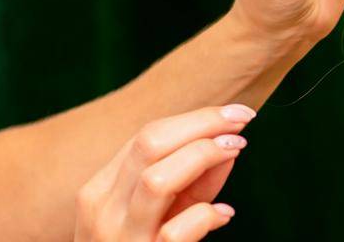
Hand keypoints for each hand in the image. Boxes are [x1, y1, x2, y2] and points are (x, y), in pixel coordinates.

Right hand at [74, 105, 256, 241]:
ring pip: (157, 180)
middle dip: (202, 124)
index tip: (236, 113)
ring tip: (235, 150)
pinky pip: (176, 232)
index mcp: (100, 190)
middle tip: (244, 119)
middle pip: (149, 144)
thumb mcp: (161, 214)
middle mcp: (101, 210)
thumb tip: (229, 143)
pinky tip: (223, 213)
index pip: (145, 136)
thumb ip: (193, 181)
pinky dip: (205, 215)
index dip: (196, 118)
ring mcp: (118, 239)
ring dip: (204, 156)